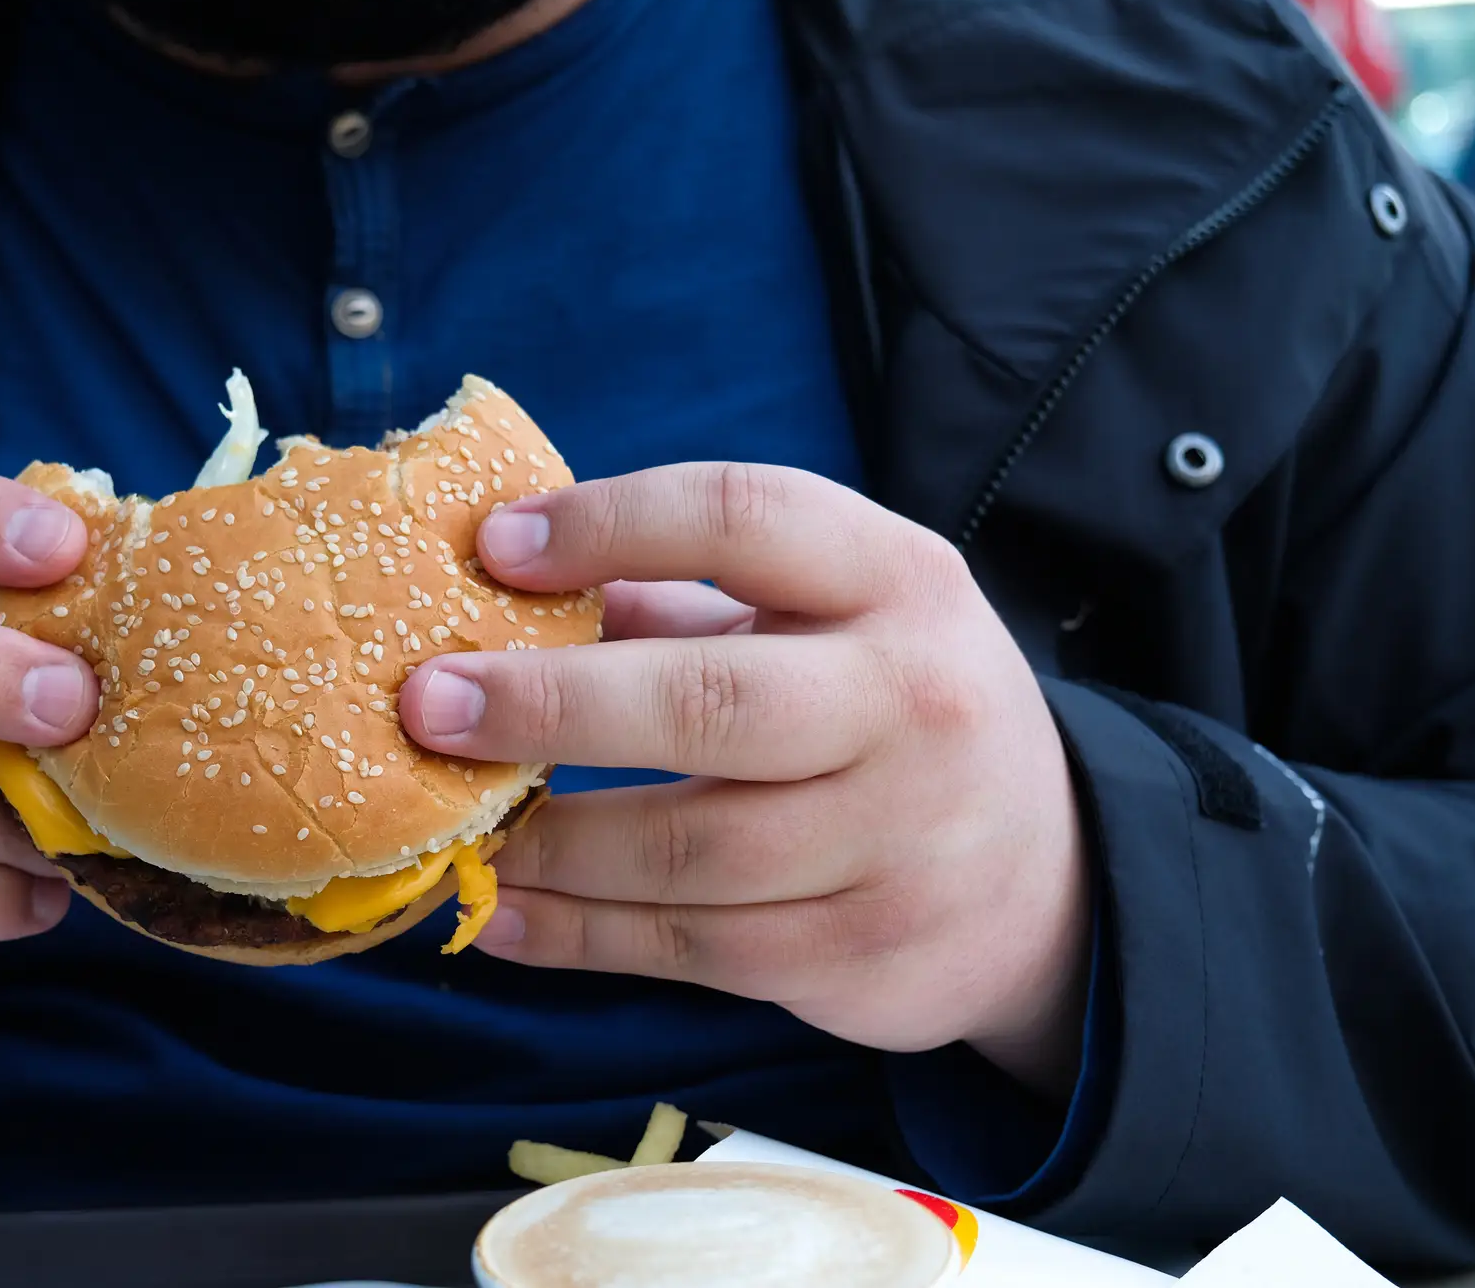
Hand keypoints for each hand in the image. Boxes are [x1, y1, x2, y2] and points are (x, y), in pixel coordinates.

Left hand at [399, 464, 1089, 1095]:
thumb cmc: (890, 709)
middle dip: (554, 705)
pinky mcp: (862, 956)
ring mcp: (896, 843)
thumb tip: (496, 589)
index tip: (493, 547)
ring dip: (549, 843)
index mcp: (897, 580)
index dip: (610, 524)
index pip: (746, 518)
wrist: (1047, 882)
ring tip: (446, 824)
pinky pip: (692, 949)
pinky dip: (578, 935)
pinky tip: (498, 910)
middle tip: (427, 704)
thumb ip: (682, 598)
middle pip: (714, 702)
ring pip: (691, 852)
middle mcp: (911, 704)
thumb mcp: (829, 617)